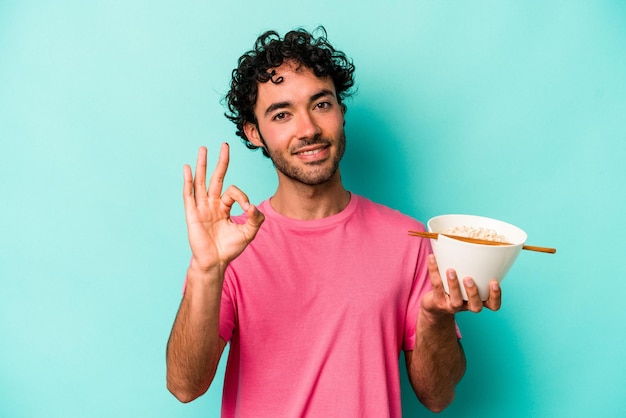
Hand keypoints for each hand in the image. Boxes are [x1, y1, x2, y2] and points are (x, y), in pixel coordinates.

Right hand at [183, 143, 263, 271]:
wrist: (214, 263)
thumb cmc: (229, 249)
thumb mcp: (248, 233)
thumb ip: (256, 219)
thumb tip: (253, 206)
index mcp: (224, 207)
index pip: (233, 192)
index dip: (242, 197)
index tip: (248, 209)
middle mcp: (212, 204)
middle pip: (216, 178)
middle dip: (221, 162)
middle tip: (224, 145)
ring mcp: (201, 208)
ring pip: (202, 182)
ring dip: (202, 165)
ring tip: (203, 149)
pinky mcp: (192, 214)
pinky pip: (189, 195)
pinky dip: (188, 181)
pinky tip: (187, 168)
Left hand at [421, 254, 501, 314]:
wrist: (435, 305)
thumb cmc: (456, 288)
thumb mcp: (468, 279)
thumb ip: (475, 267)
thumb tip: (475, 238)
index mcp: (479, 300)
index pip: (493, 305)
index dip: (496, 296)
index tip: (494, 282)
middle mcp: (467, 305)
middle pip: (476, 306)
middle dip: (473, 292)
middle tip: (468, 278)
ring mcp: (452, 306)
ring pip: (456, 301)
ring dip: (454, 284)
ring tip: (451, 270)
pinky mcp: (438, 302)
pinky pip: (436, 286)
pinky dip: (434, 270)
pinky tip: (432, 258)